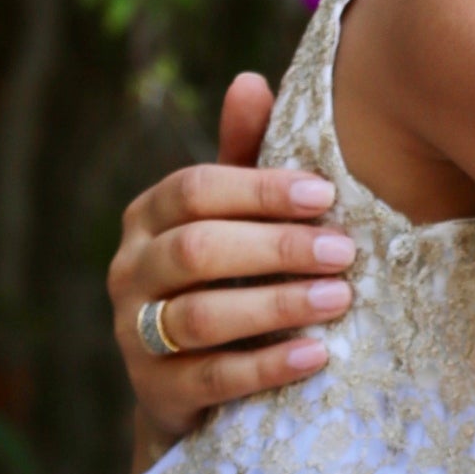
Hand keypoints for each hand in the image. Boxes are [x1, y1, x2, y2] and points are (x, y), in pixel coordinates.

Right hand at [109, 72, 356, 473]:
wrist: (195, 384)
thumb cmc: (228, 277)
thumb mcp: (235, 217)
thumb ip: (243, 155)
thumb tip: (250, 79)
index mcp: (148, 217)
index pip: (194, 189)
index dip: (260, 189)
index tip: (327, 193)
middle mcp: (129, 271)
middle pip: (197, 250)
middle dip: (277, 248)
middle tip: (345, 251)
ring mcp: (135, 335)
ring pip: (200, 315)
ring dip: (277, 305)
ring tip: (340, 298)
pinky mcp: (157, 393)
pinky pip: (212, 377)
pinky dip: (268, 365)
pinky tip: (318, 354)